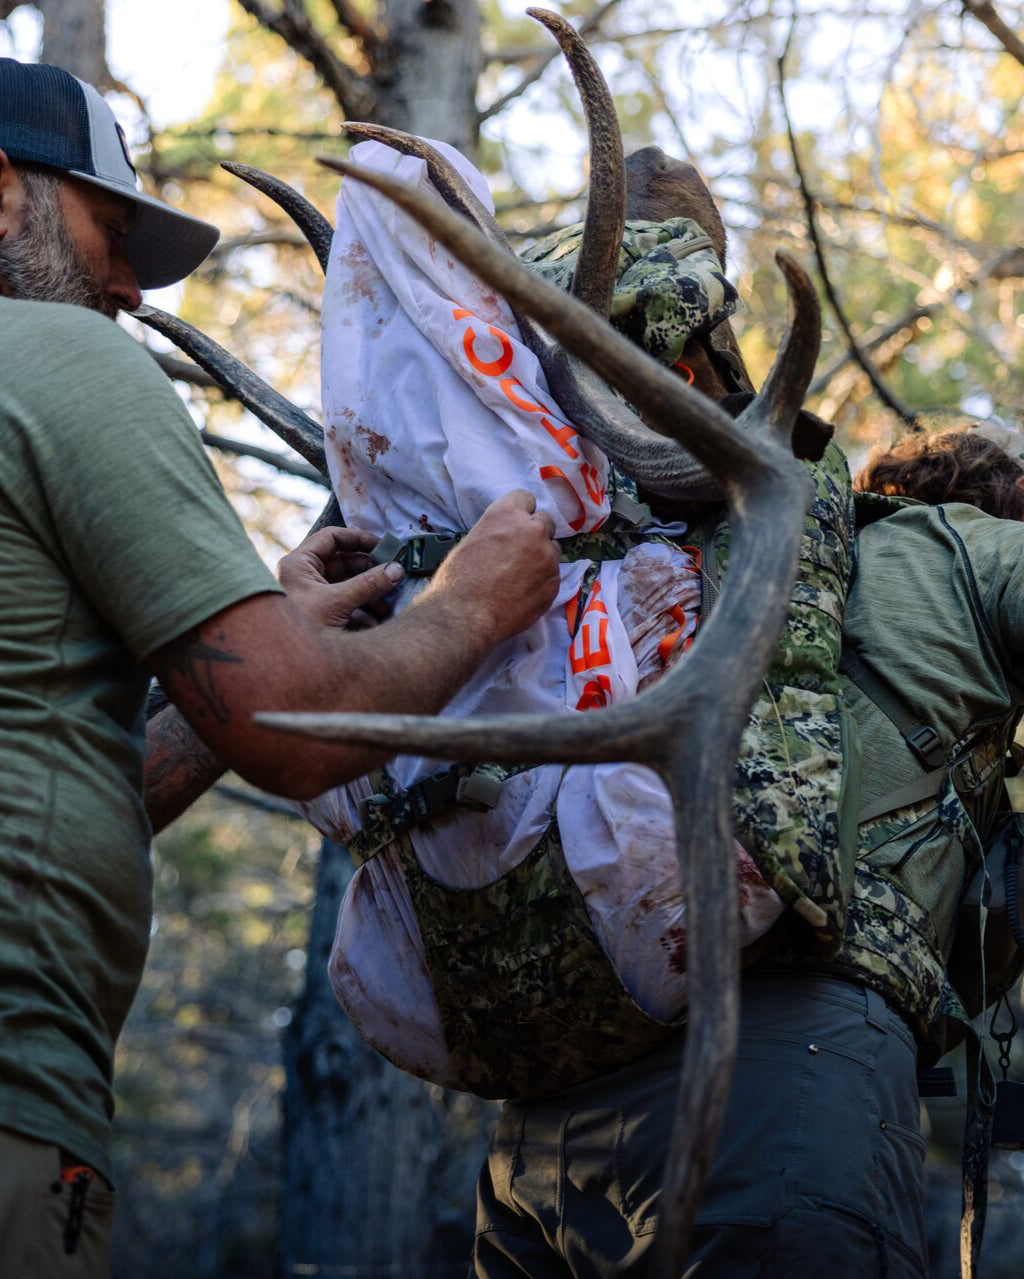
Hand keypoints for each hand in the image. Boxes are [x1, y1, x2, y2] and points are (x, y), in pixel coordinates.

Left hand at [278, 526, 404, 629]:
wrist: (284, 669)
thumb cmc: (301, 629)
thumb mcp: (336, 603)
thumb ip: (368, 585)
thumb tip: (397, 570)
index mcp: (299, 564)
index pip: (331, 538)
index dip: (358, 538)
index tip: (383, 546)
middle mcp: (305, 578)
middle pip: (345, 564)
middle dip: (370, 571)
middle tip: (393, 576)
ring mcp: (314, 598)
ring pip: (349, 586)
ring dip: (370, 594)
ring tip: (387, 606)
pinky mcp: (323, 617)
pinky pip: (347, 607)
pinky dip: (363, 613)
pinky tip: (376, 624)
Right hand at [424, 490, 559, 646]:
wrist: (466, 616)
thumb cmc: (458, 579)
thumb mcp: (472, 541)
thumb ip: (496, 533)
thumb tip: (504, 539)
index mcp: (508, 514)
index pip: (526, 498)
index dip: (520, 512)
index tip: (514, 524)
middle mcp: (533, 530)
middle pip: (545, 521)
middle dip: (535, 533)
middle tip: (519, 551)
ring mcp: (548, 557)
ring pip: (552, 549)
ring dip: (542, 557)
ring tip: (521, 576)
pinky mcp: (554, 583)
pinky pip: (553, 575)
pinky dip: (542, 581)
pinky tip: (524, 594)